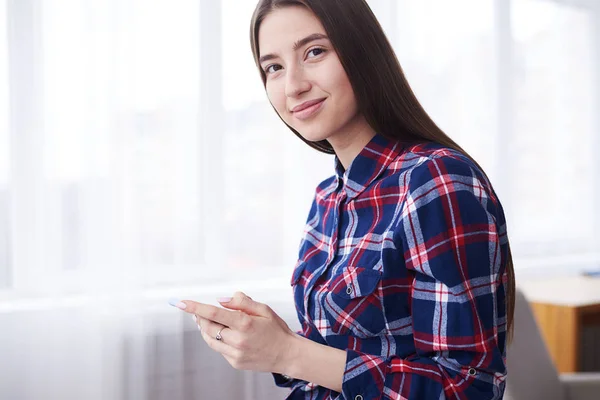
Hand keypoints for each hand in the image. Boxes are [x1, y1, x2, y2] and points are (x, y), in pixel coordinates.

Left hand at [176, 292, 297, 373]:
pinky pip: (219, 349)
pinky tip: (224, 333)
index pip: (213, 313)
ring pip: (210, 339)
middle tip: (196, 312)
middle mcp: (238, 340)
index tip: (181, 303)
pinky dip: (217, 339)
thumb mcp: (263, 309)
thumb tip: (221, 300)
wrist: (287, 354)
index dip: (195, 307)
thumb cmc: (276, 329)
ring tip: (206, 321)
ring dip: (205, 329)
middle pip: (208, 327)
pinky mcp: (235, 362)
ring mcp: (235, 354)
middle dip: (199, 318)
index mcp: (245, 323)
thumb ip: (242, 302)